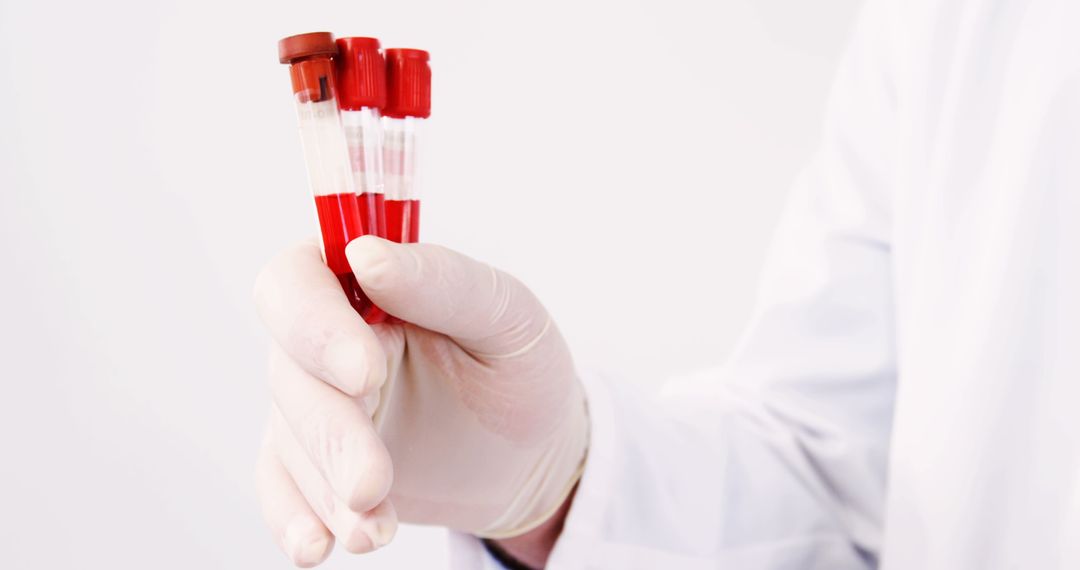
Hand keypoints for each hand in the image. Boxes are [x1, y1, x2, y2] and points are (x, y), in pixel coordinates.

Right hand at [253, 237, 588, 565]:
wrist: (529, 455)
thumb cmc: (519, 369)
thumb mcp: (506, 316)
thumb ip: (442, 281)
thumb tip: (364, 253)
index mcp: (364, 282)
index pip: (297, 280)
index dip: (314, 324)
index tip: (366, 373)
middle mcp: (326, 338)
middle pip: (288, 371)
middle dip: (331, 432)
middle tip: (373, 481)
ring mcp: (316, 403)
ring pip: (288, 437)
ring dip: (325, 489)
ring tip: (374, 530)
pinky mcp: (316, 463)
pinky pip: (280, 486)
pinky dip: (292, 518)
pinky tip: (316, 546)